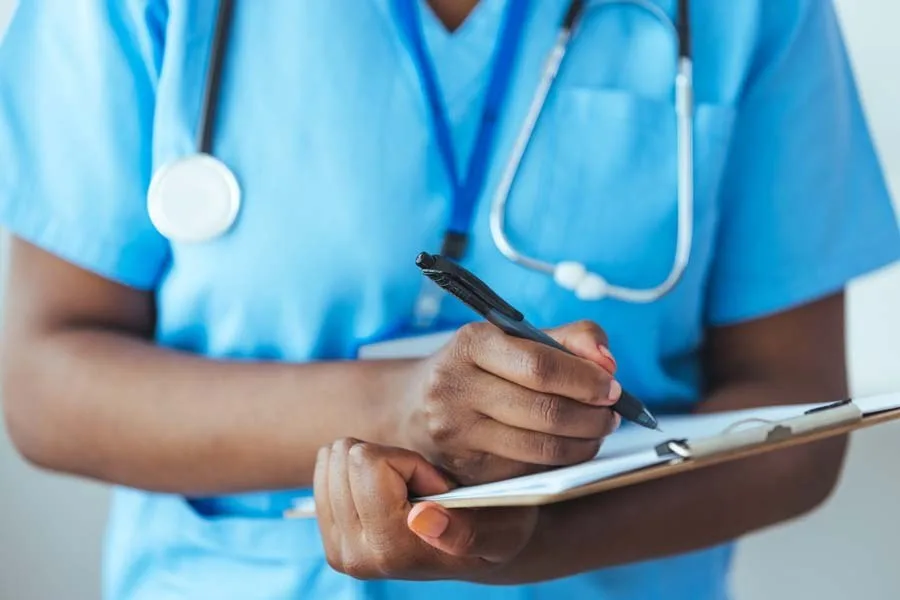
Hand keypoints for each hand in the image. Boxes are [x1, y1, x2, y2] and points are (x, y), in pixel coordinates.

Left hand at [314, 438, 537, 580]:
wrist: (479, 550)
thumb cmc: (496, 527)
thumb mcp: (502, 530)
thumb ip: (467, 530)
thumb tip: (421, 519)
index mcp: (393, 551)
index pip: (369, 463)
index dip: (410, 462)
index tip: (437, 487)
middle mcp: (358, 557)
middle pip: (345, 457)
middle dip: (390, 460)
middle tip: (421, 488)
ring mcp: (339, 552)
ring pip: (332, 459)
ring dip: (375, 465)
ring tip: (407, 491)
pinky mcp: (330, 542)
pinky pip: (326, 470)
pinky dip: (359, 472)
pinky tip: (389, 495)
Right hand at [397, 320, 621, 484]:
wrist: (413, 406)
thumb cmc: (478, 366)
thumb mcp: (512, 338)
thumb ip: (567, 340)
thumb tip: (607, 363)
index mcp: (471, 344)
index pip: (540, 366)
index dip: (586, 380)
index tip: (612, 387)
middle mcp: (456, 388)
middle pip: (546, 411)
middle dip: (593, 417)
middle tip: (612, 414)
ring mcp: (456, 434)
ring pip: (542, 448)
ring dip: (584, 443)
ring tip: (597, 431)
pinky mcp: (465, 469)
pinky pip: (529, 471)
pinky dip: (560, 462)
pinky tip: (567, 447)